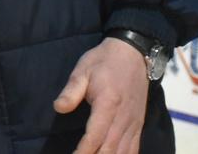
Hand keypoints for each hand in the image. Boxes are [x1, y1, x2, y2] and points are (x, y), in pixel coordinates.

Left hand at [53, 37, 149, 153]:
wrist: (133, 54)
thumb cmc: (104, 61)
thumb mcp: (83, 70)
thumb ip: (71, 91)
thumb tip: (58, 108)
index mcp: (108, 104)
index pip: (95, 136)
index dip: (83, 151)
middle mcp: (123, 118)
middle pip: (110, 149)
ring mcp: (133, 123)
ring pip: (124, 152)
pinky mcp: (138, 125)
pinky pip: (134, 149)